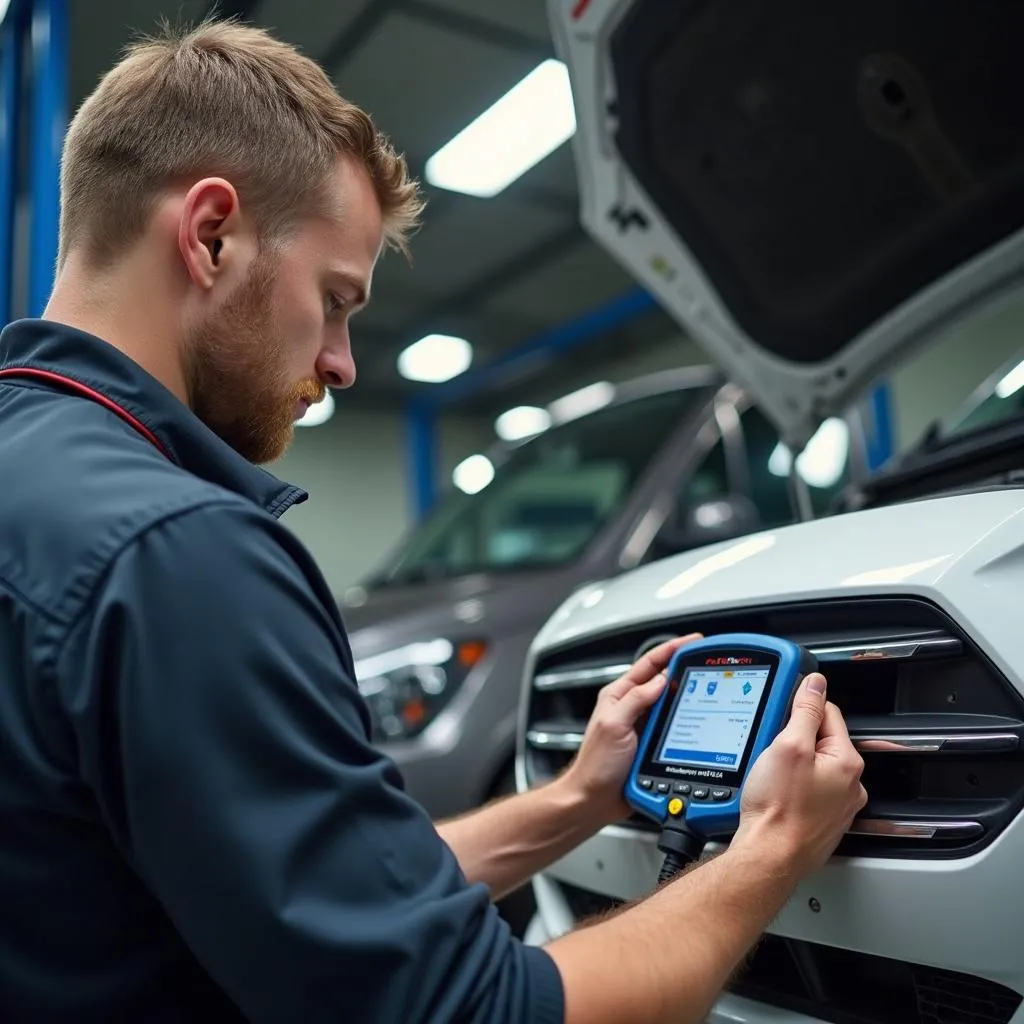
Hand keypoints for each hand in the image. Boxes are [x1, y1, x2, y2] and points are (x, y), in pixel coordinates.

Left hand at [562, 634, 702, 826]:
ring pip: (672, 703)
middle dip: (685, 668)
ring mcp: (644, 725)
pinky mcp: (653, 743)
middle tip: (708, 662)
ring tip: (709, 686)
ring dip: (689, 695)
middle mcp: (632, 707)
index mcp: (619, 695)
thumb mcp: (614, 725)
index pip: (650, 664)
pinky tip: (701, 718)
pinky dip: (689, 720)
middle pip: (664, 680)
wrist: (594, 799)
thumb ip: (636, 701)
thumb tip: (660, 680)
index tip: (693, 641)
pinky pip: (675, 726)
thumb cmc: (596, 765)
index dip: (672, 650)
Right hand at [734, 672, 866, 877]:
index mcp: (847, 762)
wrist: (769, 856)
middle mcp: (849, 785)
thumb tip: (816, 685)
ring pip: (812, 768)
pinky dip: (791, 788)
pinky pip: (807, 791)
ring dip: (792, 765)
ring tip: (771, 775)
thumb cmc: (780, 809)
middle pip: (819, 741)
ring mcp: (837, 806)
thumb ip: (805, 711)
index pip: (828, 713)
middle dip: (794, 740)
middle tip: (771, 750)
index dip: (800, 709)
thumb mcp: (788, 746)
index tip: (782, 714)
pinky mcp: (821, 822)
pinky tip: (775, 794)